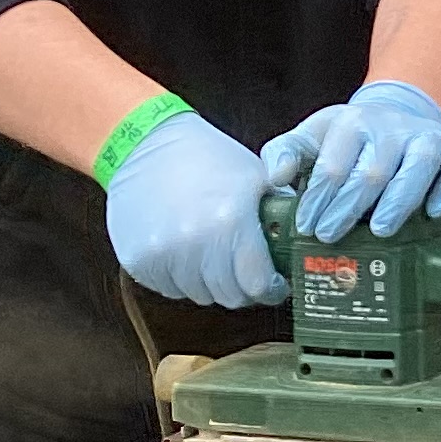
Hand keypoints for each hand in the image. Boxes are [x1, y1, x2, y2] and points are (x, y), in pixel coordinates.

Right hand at [103, 112, 284, 307]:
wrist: (144, 146)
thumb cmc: (206, 157)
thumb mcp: (255, 176)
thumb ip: (280, 213)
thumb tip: (303, 241)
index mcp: (230, 221)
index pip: (257, 284)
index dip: (271, 289)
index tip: (275, 285)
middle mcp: (195, 243)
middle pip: (229, 296)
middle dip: (243, 289)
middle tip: (246, 274)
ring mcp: (162, 254)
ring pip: (198, 295)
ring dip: (211, 284)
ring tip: (214, 258)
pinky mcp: (137, 260)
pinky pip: (169, 289)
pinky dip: (182, 279)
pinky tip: (186, 254)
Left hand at [261, 80, 440, 241]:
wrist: (398, 111)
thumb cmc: (349, 138)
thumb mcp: (312, 136)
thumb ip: (285, 152)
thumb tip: (276, 177)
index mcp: (352, 123)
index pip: (333, 166)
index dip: (318, 199)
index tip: (307, 227)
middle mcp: (392, 127)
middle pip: (373, 170)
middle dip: (350, 206)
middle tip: (330, 235)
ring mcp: (428, 136)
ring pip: (419, 164)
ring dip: (399, 199)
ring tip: (380, 230)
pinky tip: (436, 210)